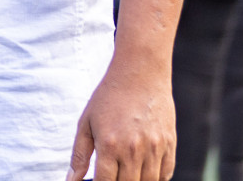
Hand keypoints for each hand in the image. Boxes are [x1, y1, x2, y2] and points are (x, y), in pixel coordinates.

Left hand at [67, 59, 174, 180]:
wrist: (140, 73)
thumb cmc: (109, 97)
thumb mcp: (86, 122)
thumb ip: (79, 154)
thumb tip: (72, 180)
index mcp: (109, 145)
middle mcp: (134, 150)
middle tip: (112, 174)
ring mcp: (155, 149)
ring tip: (126, 173)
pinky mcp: (170, 145)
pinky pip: (165, 174)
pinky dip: (155, 178)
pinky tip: (143, 171)